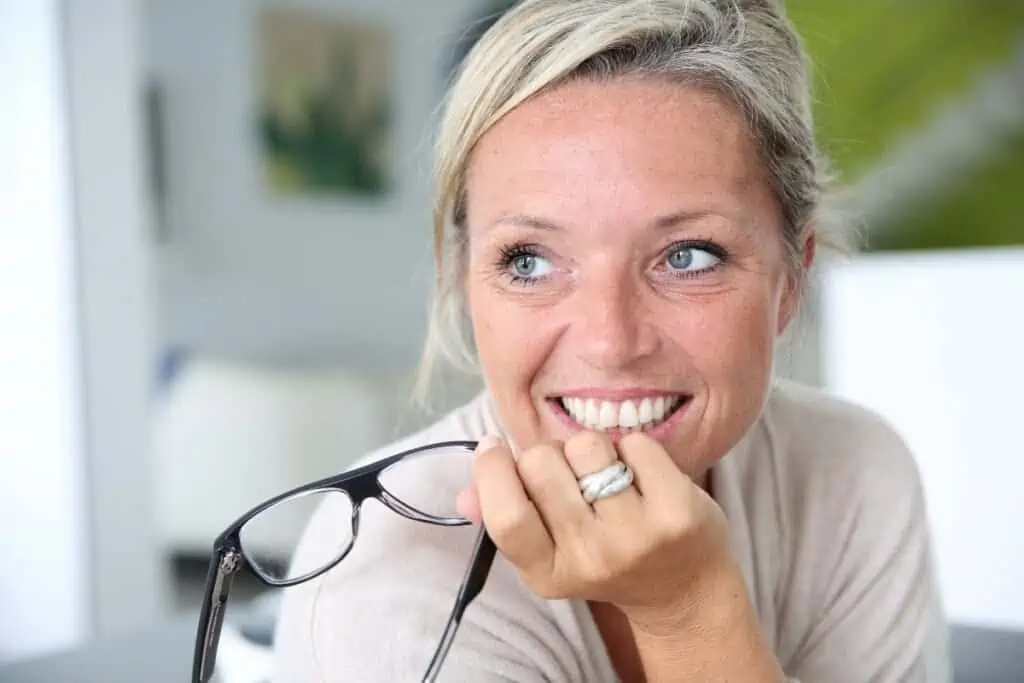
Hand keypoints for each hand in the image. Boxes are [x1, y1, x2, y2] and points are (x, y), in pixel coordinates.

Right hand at [455, 430, 736, 634]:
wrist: (683, 588)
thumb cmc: (603, 554)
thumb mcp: (551, 552)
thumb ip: (503, 518)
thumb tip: (463, 494)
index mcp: (548, 573)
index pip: (506, 516)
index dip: (492, 471)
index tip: (493, 447)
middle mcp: (590, 560)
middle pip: (540, 464)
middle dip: (549, 452)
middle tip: (568, 470)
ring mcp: (636, 537)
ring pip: (587, 445)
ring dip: (593, 447)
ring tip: (607, 474)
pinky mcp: (676, 512)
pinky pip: (635, 443)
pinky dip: (634, 448)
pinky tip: (642, 475)